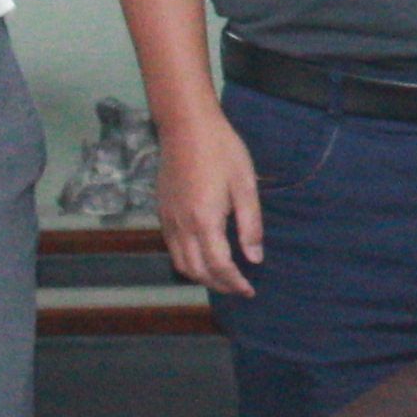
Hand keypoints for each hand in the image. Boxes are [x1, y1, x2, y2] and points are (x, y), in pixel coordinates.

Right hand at [155, 101, 261, 295]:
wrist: (186, 126)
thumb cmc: (221, 151)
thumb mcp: (245, 186)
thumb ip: (251, 225)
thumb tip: (255, 258)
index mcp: (205, 221)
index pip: (220, 266)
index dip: (235, 283)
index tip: (250, 290)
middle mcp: (181, 226)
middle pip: (197, 271)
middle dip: (219, 285)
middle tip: (239, 288)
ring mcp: (168, 220)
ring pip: (181, 264)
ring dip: (202, 277)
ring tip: (223, 278)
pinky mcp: (162, 212)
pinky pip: (172, 248)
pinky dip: (188, 262)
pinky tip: (204, 256)